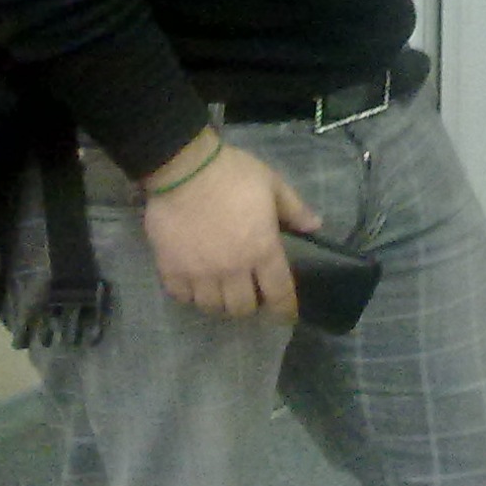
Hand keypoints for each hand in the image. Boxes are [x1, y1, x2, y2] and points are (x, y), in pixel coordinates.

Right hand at [139, 132, 320, 320]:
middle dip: (250, 305)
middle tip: (250, 293)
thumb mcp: (273, 184)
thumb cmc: (234, 174)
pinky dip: (190, 295)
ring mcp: (199, 273)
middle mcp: (232, 269)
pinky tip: (195, 283)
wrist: (185, 169)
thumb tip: (315, 226)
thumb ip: (294, 209)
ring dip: (220, 302)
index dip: (285, 309)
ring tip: (222, 290)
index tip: (287, 316)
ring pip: (211, 306)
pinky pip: (182, 297)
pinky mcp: (171, 270)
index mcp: (262, 250)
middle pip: (242, 308)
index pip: (279, 292)